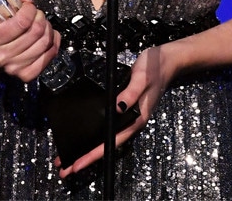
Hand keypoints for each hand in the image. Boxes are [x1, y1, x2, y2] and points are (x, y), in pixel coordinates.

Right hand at [0, 0, 59, 82]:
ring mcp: (12, 68)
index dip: (30, 9)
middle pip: (36, 32)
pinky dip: (53, 45)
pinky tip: (50, 36)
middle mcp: (1, 57)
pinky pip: (47, 59)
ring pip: (44, 44)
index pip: (22, 22)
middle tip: (36, 13)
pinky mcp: (24, 74)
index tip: (28, 5)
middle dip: (40, 17)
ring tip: (42, 23)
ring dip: (48, 29)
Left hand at [55, 44, 176, 177]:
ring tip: (68, 159)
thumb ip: (130, 93)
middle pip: (106, 146)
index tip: (78, 165)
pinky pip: (107, 127)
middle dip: (86, 159)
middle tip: (65, 170)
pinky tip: (84, 137)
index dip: (94, 155)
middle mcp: (131, 122)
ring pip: (105, 139)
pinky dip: (94, 136)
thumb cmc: (154, 68)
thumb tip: (116, 107)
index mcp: (136, 119)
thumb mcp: (141, 78)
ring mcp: (127, 117)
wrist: (166, 61)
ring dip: (87, 149)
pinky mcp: (124, 110)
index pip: (112, 143)